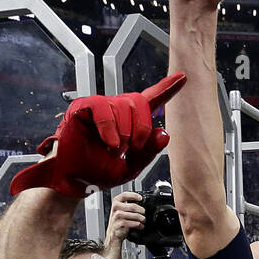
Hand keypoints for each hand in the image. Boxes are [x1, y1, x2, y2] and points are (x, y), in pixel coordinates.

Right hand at [11, 75, 186, 197]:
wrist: (76, 180)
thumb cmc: (99, 172)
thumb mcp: (132, 166)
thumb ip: (149, 151)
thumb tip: (164, 132)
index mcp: (130, 121)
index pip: (151, 100)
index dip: (167, 88)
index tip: (183, 77)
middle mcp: (117, 109)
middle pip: (140, 103)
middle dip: (141, 129)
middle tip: (130, 149)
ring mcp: (101, 106)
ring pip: (123, 105)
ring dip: (123, 133)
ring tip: (113, 149)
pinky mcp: (84, 106)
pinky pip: (103, 107)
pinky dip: (109, 127)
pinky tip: (109, 142)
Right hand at [106, 190, 146, 246]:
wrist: (113, 234)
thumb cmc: (119, 221)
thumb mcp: (122, 211)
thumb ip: (128, 205)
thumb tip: (141, 203)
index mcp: (116, 202)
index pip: (124, 195)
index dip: (133, 195)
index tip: (140, 198)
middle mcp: (115, 208)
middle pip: (132, 206)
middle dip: (141, 210)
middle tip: (144, 212)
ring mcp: (116, 217)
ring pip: (133, 215)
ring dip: (141, 218)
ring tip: (143, 220)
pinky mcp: (119, 225)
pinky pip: (132, 223)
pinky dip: (138, 225)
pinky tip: (140, 226)